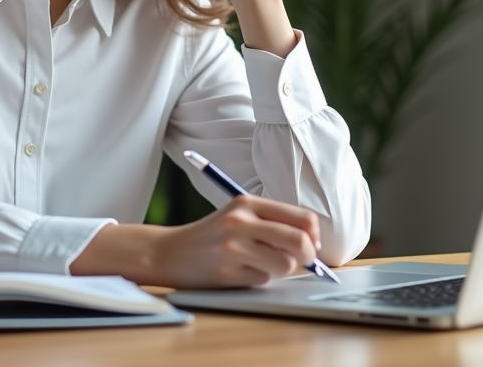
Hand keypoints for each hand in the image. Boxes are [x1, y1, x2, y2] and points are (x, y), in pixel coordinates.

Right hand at [149, 195, 321, 287]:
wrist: (169, 252)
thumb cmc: (212, 235)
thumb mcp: (238, 216)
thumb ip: (272, 222)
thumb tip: (312, 243)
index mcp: (246, 203)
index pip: (300, 216)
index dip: (313, 234)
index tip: (312, 243)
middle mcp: (239, 222)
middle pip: (297, 240)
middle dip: (308, 255)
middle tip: (304, 260)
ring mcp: (232, 248)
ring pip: (284, 265)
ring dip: (280, 269)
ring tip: (261, 264)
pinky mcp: (226, 272)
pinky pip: (262, 280)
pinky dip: (258, 279)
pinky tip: (240, 272)